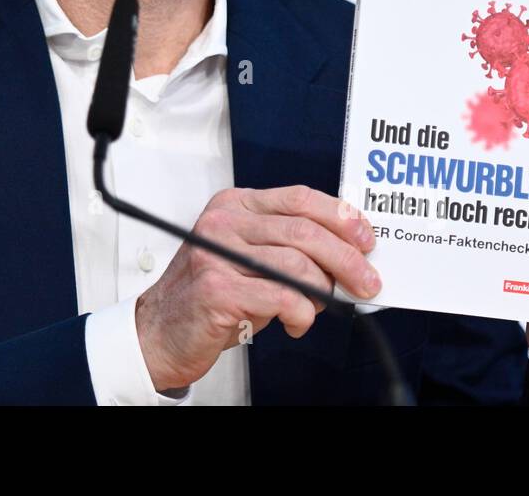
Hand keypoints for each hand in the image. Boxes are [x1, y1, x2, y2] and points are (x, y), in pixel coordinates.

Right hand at [134, 185, 380, 391]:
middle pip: (304, 231)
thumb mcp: (248, 257)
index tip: (366, 238)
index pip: (299, 198)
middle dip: (347, 259)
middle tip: (367, 282)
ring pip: (297, 264)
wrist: (161, 331)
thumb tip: (345, 255)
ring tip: (321, 306)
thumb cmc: (209, 295)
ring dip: (323, 291)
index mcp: (235, 206)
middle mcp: (224, 222)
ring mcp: (217, 253)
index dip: (340, 217)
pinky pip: (281, 296)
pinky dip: (301, 313)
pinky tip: (297, 322)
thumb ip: (287, 247)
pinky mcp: (217, 288)